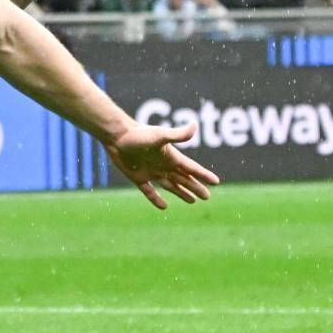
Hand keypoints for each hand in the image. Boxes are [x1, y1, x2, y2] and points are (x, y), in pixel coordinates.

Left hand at [103, 122, 219, 209]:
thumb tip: (194, 126)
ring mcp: (151, 172)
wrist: (116, 136)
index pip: (192, 168)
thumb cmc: (138, 134)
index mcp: (171, 157)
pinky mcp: (138, 177)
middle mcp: (163, 165)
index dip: (203, 175)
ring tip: (192, 201)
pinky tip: (164, 206)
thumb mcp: (160, 136)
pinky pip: (150, 191)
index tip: (216, 182)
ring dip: (181, 193)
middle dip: (196, 187)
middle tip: (207, 197)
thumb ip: (177, 135)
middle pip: (184, 179)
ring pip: (170, 186)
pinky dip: (156, 199)